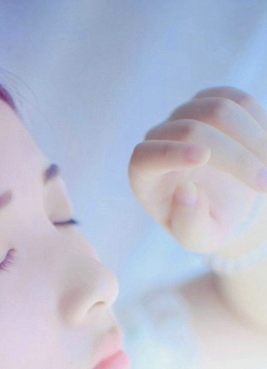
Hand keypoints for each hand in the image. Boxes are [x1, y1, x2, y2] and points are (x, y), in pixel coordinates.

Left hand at [129, 88, 266, 253]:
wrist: (225, 202)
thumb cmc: (205, 223)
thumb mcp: (198, 236)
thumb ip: (189, 222)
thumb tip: (186, 191)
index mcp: (144, 174)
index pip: (145, 156)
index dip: (170, 154)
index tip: (203, 158)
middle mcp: (159, 138)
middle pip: (192, 131)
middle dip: (234, 157)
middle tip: (264, 184)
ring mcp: (185, 115)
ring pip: (219, 109)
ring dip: (252, 138)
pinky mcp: (212, 100)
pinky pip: (238, 101)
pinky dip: (259, 123)